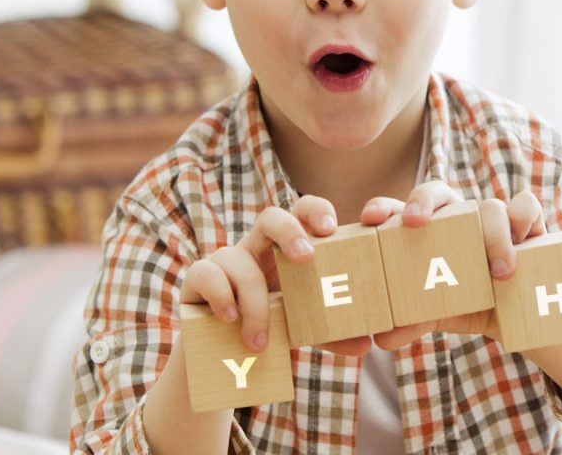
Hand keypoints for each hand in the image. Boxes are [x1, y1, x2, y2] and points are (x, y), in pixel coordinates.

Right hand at [180, 194, 340, 353]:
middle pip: (270, 216)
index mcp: (284, 250)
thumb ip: (328, 332)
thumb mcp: (299, 327)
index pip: (301, 213)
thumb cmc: (267, 326)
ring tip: (259, 342)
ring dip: (253, 302)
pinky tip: (230, 319)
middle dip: (289, 231)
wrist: (218, 351)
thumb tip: (363, 343)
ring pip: (238, 258)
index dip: (315, 211)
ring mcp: (225, 259)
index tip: (330, 229)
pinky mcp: (198, 276)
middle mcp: (256, 247)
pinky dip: (221, 296)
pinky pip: (207, 273)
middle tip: (306, 257)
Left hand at [353, 181, 545, 351]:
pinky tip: (524, 241)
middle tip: (414, 223)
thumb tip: (383, 339)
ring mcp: (490, 216)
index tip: (370, 218)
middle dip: (421, 200)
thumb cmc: (467, 302)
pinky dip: (524, 218)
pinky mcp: (526, 222)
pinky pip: (526, 205)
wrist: (519, 314)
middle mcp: (455, 216)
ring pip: (487, 205)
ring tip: (498, 273)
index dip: (383, 207)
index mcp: (425, 230)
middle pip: (435, 191)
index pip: (398, 209)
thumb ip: (411, 322)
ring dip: (492, 235)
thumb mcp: (438, 313)